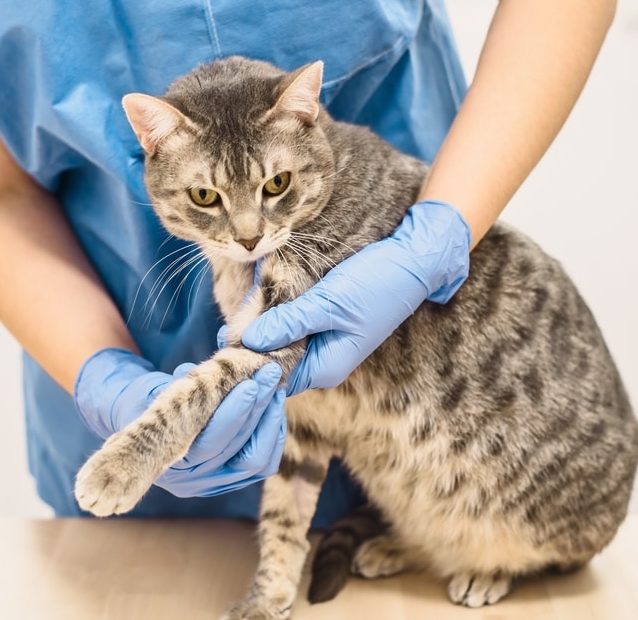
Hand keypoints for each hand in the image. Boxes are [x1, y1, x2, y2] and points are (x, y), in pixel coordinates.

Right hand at [74, 348, 285, 496]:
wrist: (140, 422)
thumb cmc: (143, 402)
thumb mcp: (147, 392)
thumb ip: (169, 387)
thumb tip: (190, 372)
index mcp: (167, 461)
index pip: (209, 443)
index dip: (233, 415)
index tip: (250, 385)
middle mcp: (192, 481)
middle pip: (237, 450)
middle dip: (258, 408)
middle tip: (271, 373)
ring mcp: (213, 484)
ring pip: (255, 462)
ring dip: (269, 422)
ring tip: (276, 388)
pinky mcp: (230, 480)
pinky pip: (261, 465)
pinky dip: (272, 436)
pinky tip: (274, 408)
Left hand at [242, 200, 470, 394]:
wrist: (413, 259)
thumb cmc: (377, 284)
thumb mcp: (329, 303)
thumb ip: (289, 322)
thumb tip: (249, 341)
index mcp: (326, 367)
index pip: (275, 378)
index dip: (248, 364)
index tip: (224, 342)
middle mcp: (324, 361)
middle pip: (275, 361)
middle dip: (252, 344)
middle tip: (226, 324)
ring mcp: (325, 341)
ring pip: (281, 341)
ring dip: (263, 326)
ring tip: (243, 309)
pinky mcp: (325, 321)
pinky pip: (293, 324)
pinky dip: (277, 313)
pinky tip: (262, 299)